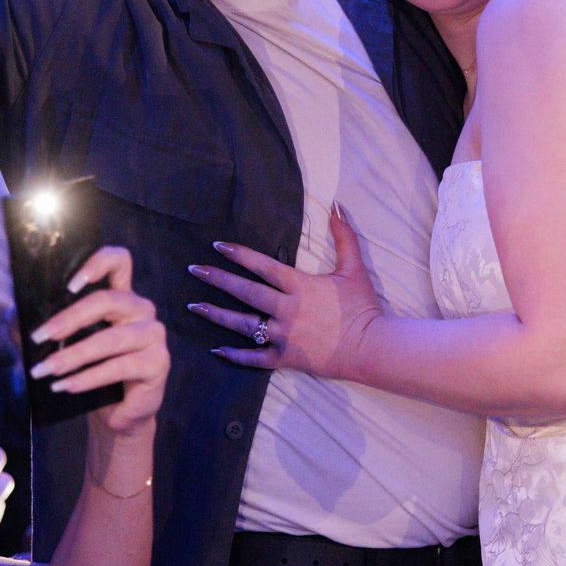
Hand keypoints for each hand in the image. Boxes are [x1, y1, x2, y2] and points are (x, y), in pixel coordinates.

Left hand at [25, 246, 168, 435]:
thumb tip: (13, 318)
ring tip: (46, 371)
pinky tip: (67, 386)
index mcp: (120, 296)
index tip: (71, 285)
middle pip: (108, 300)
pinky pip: (120, 367)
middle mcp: (141, 310)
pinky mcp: (158, 362)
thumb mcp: (67, 347)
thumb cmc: (91, 373)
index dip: (98, 263)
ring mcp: (154, 335)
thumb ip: (46, 329)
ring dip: (73, 355)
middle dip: (70, 318)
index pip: (119, 261)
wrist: (118, 414)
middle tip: (40, 337)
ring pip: (111, 338)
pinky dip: (89, 378)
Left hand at [191, 206, 384, 375]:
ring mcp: (284, 335)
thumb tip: (338, 206)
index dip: (239, 254)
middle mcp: (287, 309)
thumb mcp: (355, 268)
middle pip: (246, 292)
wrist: (371, 347)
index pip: (263, 266)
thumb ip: (344, 236)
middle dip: (218, 279)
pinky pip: (255, 358)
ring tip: (194, 306)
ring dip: (217, 314)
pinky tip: (216, 349)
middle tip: (194, 270)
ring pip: (243, 324)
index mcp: (300, 286)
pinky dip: (235, 355)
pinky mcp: (286, 358)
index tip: (217, 246)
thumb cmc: (363, 307)